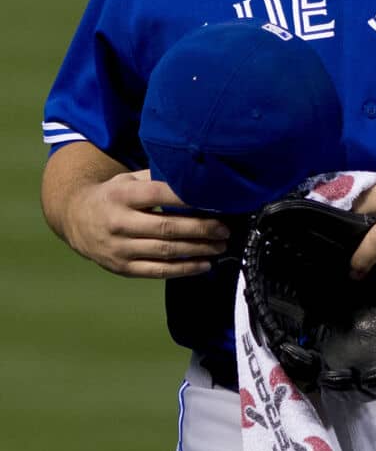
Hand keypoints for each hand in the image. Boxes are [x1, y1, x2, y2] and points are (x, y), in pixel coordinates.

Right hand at [64, 169, 229, 278]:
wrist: (74, 218)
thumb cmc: (112, 195)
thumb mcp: (127, 179)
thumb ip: (156, 179)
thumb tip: (196, 179)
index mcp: (121, 195)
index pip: (159, 194)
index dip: (188, 198)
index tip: (215, 200)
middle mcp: (118, 222)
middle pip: (167, 227)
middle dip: (201, 229)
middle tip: (224, 228)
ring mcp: (119, 248)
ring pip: (166, 251)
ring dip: (198, 250)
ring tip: (220, 245)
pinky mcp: (122, 268)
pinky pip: (158, 271)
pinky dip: (184, 269)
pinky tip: (204, 264)